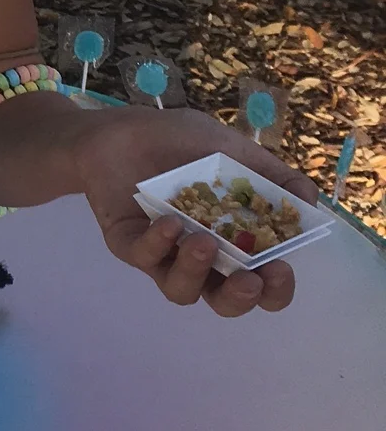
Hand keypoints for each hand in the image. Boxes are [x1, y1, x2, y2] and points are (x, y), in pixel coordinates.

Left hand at [73, 105, 316, 316]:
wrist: (120, 129)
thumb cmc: (179, 143)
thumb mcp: (232, 151)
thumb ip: (271, 175)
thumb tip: (310, 202)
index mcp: (234, 240)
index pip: (261, 282)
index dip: (274, 289)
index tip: (281, 271)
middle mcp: (201, 258)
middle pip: (225, 301)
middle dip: (241, 298)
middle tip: (249, 279)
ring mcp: (163, 255)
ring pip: (181, 290)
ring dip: (197, 271)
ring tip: (205, 241)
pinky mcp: (128, 245)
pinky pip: (144, 258)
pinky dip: (159, 244)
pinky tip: (170, 222)